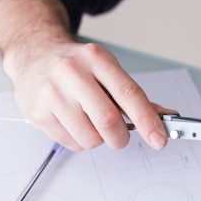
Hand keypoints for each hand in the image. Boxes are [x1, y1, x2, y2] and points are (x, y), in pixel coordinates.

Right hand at [6, 40, 169, 151]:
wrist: (35, 55)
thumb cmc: (77, 67)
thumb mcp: (107, 71)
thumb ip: (135, 97)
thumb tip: (165, 117)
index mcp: (96, 59)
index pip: (128, 94)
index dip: (147, 120)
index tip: (159, 139)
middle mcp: (71, 72)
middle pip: (108, 121)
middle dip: (121, 137)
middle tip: (120, 135)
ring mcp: (51, 93)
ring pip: (90, 139)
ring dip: (98, 140)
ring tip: (90, 122)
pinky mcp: (37, 113)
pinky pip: (71, 144)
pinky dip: (80, 141)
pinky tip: (73, 122)